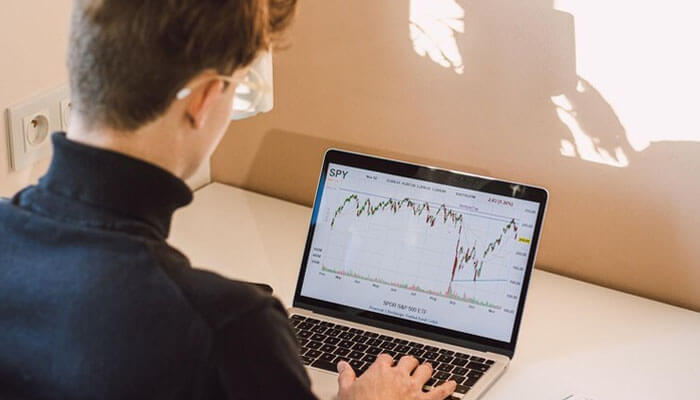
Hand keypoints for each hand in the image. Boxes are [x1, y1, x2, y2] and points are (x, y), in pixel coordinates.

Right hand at [336, 354, 456, 399]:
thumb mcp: (346, 392)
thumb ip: (346, 376)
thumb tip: (342, 366)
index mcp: (380, 371)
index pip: (385, 358)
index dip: (387, 361)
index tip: (386, 364)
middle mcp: (398, 375)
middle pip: (408, 360)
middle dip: (409, 362)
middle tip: (409, 366)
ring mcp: (413, 388)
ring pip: (425, 370)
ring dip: (427, 370)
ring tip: (427, 369)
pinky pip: (440, 392)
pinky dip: (448, 387)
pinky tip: (452, 384)